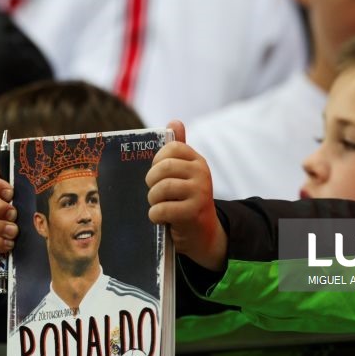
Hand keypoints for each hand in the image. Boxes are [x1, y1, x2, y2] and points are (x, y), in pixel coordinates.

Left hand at [146, 120, 226, 270]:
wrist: (203, 234)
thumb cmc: (187, 201)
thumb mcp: (185, 174)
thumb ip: (179, 150)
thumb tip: (174, 121)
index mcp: (197, 161)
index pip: (171, 148)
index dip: (157, 161)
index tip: (158, 174)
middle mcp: (202, 174)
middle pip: (164, 168)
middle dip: (151, 182)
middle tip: (154, 193)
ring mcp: (200, 193)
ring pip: (162, 189)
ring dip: (153, 200)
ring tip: (157, 206)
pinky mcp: (193, 213)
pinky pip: (162, 209)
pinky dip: (155, 216)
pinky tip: (160, 219)